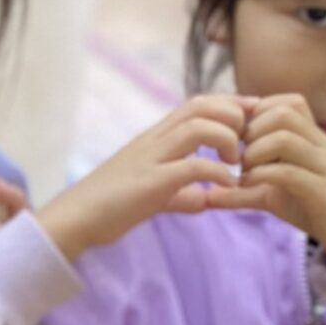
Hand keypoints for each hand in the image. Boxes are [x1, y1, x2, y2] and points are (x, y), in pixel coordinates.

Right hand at [37, 94, 250, 260]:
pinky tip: (226, 187)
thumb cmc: (108, 208)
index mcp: (154, 139)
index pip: (196, 104)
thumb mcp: (152, 196)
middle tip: (247, 141)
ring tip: (235, 162)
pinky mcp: (149, 183)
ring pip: (198, 127)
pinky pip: (192, 168)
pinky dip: (217, 174)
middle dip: (233, 115)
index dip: (230, 104)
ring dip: (226, 139)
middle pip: (200, 105)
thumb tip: (204, 200)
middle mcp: (153, 141)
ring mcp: (150, 159)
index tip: (252, 118)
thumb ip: (180, 194)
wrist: (73, 221)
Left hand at [207, 95, 325, 260]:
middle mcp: (321, 145)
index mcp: (312, 138)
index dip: (254, 115)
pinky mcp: (324, 190)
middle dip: (250, 131)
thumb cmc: (314, 207)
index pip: (286, 103)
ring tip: (243, 172)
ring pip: (284, 138)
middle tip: (235, 156)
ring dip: (253, 153)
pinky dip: (260, 176)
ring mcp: (325, 165)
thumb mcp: (274, 195)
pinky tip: (248, 186)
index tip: (235, 139)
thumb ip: (243, 191)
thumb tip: (207, 195)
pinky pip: (288, 172)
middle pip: (282, 113)